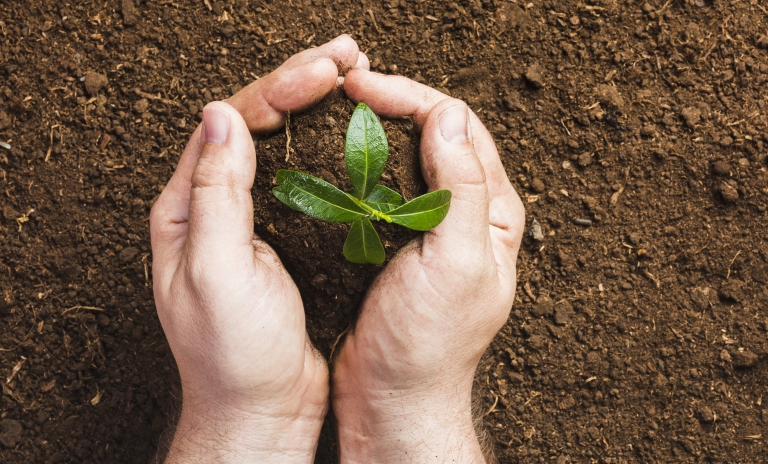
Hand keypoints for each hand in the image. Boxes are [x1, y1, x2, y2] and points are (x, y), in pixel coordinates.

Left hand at [150, 36, 364, 462]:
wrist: (261, 412)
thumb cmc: (233, 356)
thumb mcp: (218, 273)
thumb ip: (216, 195)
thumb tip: (222, 115)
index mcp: (186, 209)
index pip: (228, 125)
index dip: (277, 89)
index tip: (325, 71)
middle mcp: (213, 207)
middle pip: (254, 124)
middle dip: (300, 83)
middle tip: (348, 55)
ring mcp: (251, 222)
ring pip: (282, 146)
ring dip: (316, 108)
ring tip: (355, 76)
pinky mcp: (284, 240)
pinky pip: (305, 179)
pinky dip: (329, 149)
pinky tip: (355, 134)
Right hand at [333, 69, 524, 461]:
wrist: (392, 399)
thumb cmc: (428, 343)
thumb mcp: (455, 263)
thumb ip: (459, 189)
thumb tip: (448, 114)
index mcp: (491, 212)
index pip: (460, 128)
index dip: (412, 98)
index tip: (362, 87)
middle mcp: (465, 213)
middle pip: (433, 133)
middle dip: (392, 102)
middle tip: (344, 88)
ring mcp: (427, 227)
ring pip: (403, 157)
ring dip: (372, 129)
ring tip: (334, 111)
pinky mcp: (393, 242)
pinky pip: (378, 188)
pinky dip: (355, 165)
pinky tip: (330, 157)